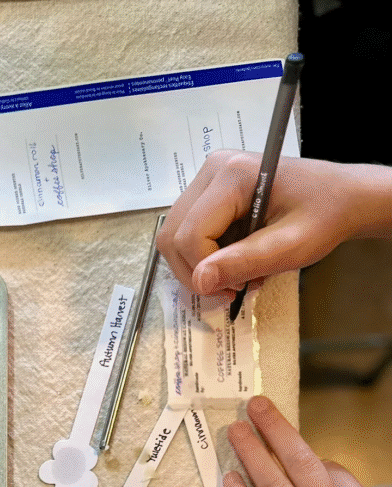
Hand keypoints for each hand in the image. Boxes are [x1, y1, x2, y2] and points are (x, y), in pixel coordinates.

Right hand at [156, 151, 391, 297]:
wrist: (343, 197)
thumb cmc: (325, 217)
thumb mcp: (290, 246)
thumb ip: (244, 262)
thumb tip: (200, 281)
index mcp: (231, 175)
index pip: (189, 235)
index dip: (206, 271)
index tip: (237, 288)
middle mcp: (212, 169)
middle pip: (173, 235)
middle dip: (197, 270)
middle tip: (233, 287)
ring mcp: (208, 178)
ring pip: (175, 236)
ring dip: (200, 265)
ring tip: (238, 273)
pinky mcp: (209, 190)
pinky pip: (188, 231)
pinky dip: (205, 255)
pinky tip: (235, 259)